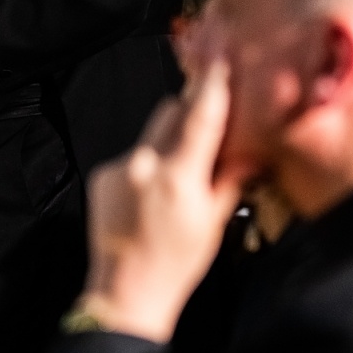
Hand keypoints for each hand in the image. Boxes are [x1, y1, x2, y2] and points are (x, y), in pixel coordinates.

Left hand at [77, 61, 244, 342]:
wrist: (125, 291)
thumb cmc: (178, 263)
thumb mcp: (214, 222)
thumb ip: (229, 178)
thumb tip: (250, 147)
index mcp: (178, 176)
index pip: (200, 117)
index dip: (213, 86)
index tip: (221, 62)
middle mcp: (144, 163)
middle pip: (170, 112)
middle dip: (190, 111)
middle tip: (208, 122)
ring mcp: (119, 166)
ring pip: (151, 133)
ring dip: (169, 141)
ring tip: (180, 175)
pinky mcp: (102, 173)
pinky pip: (132, 154)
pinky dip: (147, 163)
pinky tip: (152, 194)